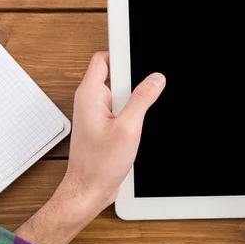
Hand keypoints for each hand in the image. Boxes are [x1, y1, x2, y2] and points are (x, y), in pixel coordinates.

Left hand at [63, 51, 164, 209]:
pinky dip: (131, 112)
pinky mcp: (103, 125)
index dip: (122, 53)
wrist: (89, 190)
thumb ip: (142, 100)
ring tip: (137, 117)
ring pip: (119, 93)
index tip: (139, 53)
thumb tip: (156, 79)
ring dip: (132, 99)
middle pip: (114, 74)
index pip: (103, 59)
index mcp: (89, 95)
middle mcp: (90, 101)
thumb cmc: (99, 165)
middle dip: (132, 79)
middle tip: (145, 93)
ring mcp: (96, 113)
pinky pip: (119, 108)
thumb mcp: (128, 129)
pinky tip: (136, 126)